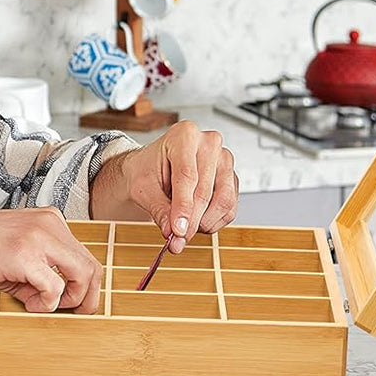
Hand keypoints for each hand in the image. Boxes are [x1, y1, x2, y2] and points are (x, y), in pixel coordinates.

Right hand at [0, 208, 102, 313]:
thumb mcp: (15, 255)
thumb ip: (41, 271)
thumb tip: (57, 297)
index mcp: (49, 220)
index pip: (84, 254)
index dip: (84, 285)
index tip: (74, 302)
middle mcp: (49, 224)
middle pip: (92, 266)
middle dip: (86, 297)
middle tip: (73, 313)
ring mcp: (39, 237)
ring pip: (83, 275)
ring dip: (70, 300)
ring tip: (43, 306)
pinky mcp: (25, 255)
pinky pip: (55, 288)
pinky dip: (46, 304)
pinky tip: (28, 304)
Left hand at [116, 121, 237, 251]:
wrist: (153, 168)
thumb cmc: (147, 171)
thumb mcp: (144, 189)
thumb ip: (160, 211)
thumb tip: (174, 235)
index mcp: (184, 135)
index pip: (187, 176)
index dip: (183, 207)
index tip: (178, 231)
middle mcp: (209, 143)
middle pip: (204, 190)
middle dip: (191, 221)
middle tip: (178, 240)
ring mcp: (224, 160)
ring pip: (223, 200)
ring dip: (204, 222)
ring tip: (184, 228)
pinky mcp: (232, 177)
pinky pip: (229, 207)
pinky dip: (214, 222)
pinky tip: (196, 222)